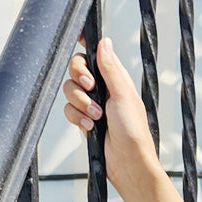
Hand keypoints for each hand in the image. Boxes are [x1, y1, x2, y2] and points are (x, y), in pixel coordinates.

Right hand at [61, 37, 160, 198]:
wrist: (127, 163)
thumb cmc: (133, 131)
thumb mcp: (123, 94)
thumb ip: (110, 68)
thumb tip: (104, 42)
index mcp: (115, 78)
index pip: (95, 54)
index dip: (84, 45)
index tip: (77, 38)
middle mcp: (102, 89)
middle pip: (76, 68)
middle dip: (79, 77)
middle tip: (90, 87)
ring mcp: (91, 104)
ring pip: (69, 90)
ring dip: (80, 103)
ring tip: (96, 116)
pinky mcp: (83, 120)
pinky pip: (68, 110)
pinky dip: (77, 118)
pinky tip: (91, 127)